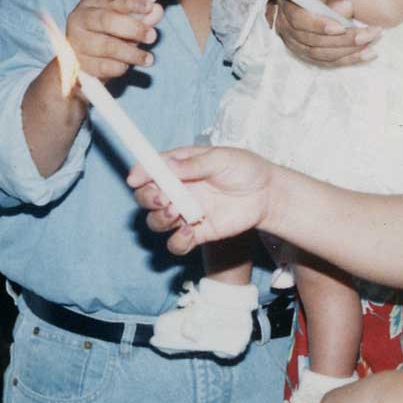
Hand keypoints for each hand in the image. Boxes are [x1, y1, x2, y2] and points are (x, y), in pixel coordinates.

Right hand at [66, 0, 162, 80]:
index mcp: (92, 2)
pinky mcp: (78, 64)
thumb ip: (143, 15)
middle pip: (107, 21)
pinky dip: (119, 67)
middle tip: (152, 36)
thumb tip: (156, 11)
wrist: (85, 59)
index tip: (150, 7)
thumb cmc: (108, 33)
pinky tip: (126, 66)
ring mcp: (76, 42)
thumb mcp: (126, 20)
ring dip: (131, 53)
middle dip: (133, 28)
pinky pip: (103, 66)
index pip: (113, 0)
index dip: (132, 3)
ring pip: (107, 46)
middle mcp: (79, 19)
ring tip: (148, 59)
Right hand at [127, 145, 273, 255]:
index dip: (140, 173)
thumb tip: (166, 167)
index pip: (151, 169)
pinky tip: (189, 231)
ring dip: (159, 219)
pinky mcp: (196, 233)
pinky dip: (176, 241)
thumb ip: (194, 164)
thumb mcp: (221, 158)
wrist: (267, 195)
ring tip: (178, 213)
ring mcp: (185, 213)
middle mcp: (178, 190)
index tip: (135, 179)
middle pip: (146, 197)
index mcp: (180, 167)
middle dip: (148, 199)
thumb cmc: (245, 169)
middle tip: (163, 199)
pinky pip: (175, 244)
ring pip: (155, 222)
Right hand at [272, 0, 380, 66]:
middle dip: (343, 40)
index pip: (299, 20)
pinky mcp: (307, 56)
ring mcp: (295, 46)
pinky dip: (348, 59)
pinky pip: (327, 62)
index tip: (341, 27)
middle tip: (369, 34)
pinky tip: (367, 54)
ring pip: (321, 54)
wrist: (313, 3)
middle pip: (313, 41)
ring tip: (371, 42)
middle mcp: (287, 30)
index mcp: (288, 8)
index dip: (319, 26)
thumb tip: (343, 9)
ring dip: (348, 51)